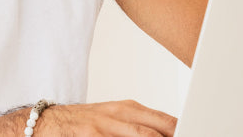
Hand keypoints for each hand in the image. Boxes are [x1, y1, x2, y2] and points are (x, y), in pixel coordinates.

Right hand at [36, 100, 176, 135]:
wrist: (47, 122)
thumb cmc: (86, 123)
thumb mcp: (115, 117)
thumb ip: (141, 125)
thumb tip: (170, 131)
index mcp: (129, 109)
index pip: (166, 121)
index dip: (181, 130)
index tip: (194, 131)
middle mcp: (120, 116)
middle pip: (159, 129)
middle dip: (174, 136)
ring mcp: (106, 127)